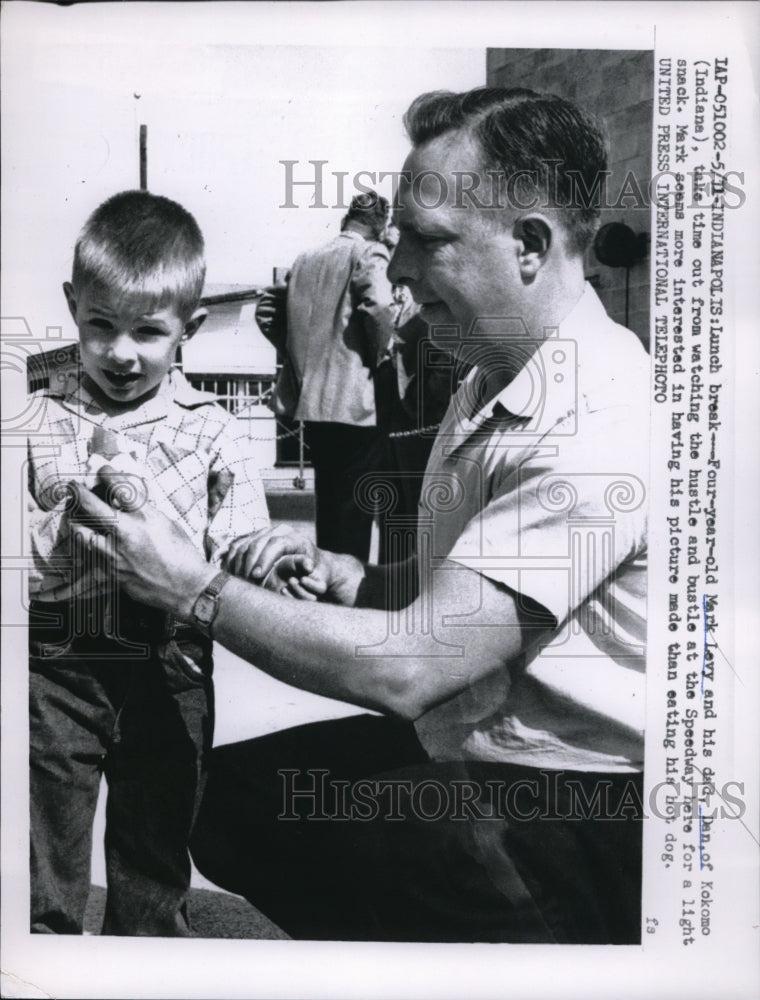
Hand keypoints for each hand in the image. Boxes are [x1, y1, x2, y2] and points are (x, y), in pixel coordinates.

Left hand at [57, 475, 215, 618]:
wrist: (188, 587)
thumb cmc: (182, 555)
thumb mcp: (166, 523)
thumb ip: (144, 509)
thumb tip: (127, 495)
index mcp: (143, 520)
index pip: (120, 488)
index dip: (107, 474)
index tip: (101, 468)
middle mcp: (125, 537)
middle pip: (92, 510)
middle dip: (79, 495)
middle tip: (73, 488)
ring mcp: (114, 558)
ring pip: (82, 537)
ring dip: (74, 524)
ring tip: (73, 518)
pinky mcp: (111, 577)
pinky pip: (84, 578)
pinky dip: (68, 580)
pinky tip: (54, 582)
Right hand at [224, 526, 327, 599]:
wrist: (311, 563)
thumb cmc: (314, 575)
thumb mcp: (318, 577)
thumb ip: (314, 578)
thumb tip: (307, 568)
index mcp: (295, 538)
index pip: (275, 544)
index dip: (264, 559)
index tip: (256, 576)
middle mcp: (280, 531)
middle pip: (257, 543)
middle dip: (249, 563)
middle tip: (244, 582)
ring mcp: (266, 532)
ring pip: (245, 543)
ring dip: (238, 563)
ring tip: (239, 581)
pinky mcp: (254, 537)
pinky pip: (237, 545)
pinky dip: (231, 559)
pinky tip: (232, 575)